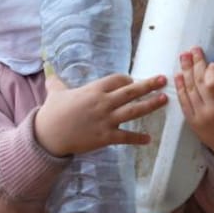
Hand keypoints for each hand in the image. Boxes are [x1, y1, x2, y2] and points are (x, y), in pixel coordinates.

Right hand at [33, 74, 167, 157]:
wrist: (48, 135)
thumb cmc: (52, 113)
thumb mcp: (55, 93)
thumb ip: (56, 83)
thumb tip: (49, 73)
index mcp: (93, 90)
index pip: (117, 80)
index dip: (126, 79)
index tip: (132, 81)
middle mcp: (103, 103)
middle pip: (131, 91)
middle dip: (149, 85)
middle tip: (163, 79)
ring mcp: (106, 120)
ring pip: (134, 111)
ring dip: (151, 105)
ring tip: (164, 99)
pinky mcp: (106, 137)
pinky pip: (126, 137)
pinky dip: (138, 138)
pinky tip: (148, 139)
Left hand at [175, 47, 213, 161]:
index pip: (213, 83)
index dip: (210, 71)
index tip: (212, 62)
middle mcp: (211, 111)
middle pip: (199, 83)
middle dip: (195, 64)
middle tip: (193, 50)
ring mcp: (199, 116)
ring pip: (189, 90)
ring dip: (186, 71)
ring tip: (184, 57)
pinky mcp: (191, 121)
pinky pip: (183, 101)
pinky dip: (180, 87)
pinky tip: (178, 75)